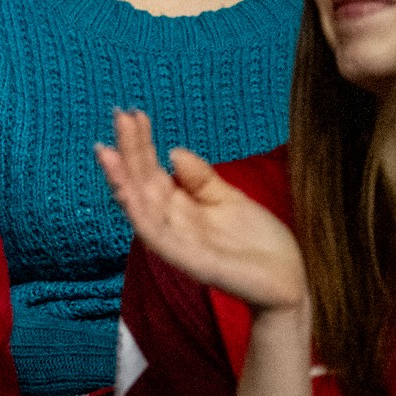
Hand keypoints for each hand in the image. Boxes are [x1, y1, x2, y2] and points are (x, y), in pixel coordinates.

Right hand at [95, 109, 307, 314]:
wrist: (289, 281)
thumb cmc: (259, 242)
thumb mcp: (229, 198)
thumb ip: (201, 178)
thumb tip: (173, 152)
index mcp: (180, 205)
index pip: (151, 170)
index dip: (141, 143)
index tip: (134, 114)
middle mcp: (170, 221)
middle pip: (140, 182)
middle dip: (127, 151)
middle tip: (119, 116)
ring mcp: (175, 240)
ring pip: (138, 207)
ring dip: (119, 180)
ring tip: (107, 151)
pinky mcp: (185, 259)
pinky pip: (154, 235)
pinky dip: (137, 213)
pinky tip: (126, 192)